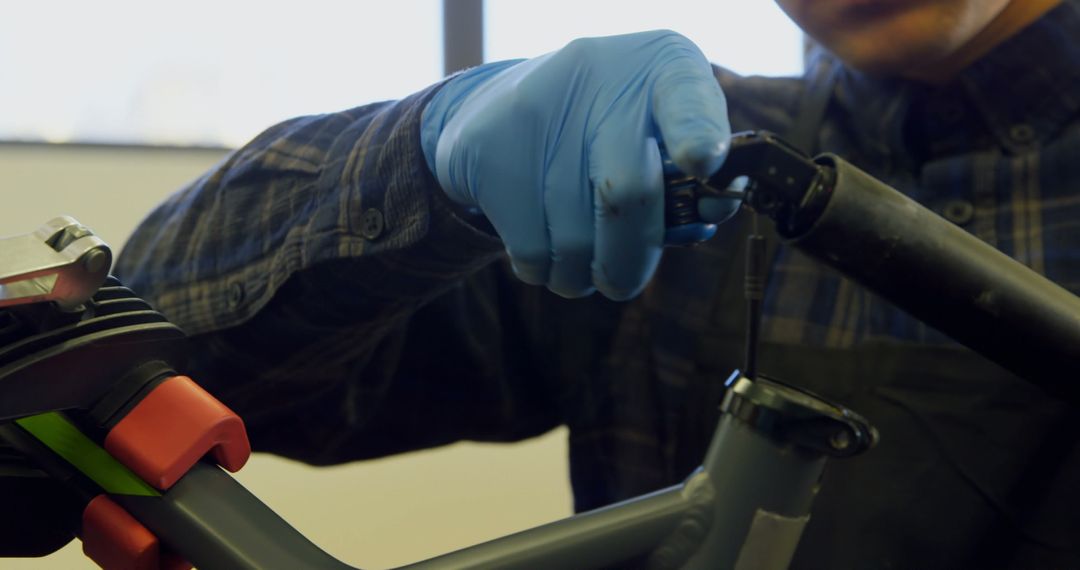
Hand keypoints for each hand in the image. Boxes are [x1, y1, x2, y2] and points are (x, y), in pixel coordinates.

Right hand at [421, 30, 733, 299]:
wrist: (497, 107)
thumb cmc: (606, 138)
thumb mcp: (657, 138)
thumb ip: (690, 181)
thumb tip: (710, 215)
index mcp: (660, 66)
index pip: (687, 95)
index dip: (698, 132)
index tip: (703, 163)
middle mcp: (598, 72)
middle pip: (626, 192)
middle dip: (630, 260)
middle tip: (621, 283)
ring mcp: (534, 105)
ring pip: (574, 239)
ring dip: (581, 275)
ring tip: (578, 259)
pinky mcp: (486, 146)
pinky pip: (530, 249)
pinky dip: (543, 271)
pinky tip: (543, 249)